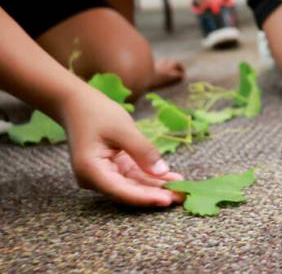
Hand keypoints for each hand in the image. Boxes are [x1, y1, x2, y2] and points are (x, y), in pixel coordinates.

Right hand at [61, 87, 182, 206]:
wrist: (77, 104)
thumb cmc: (97, 113)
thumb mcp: (123, 129)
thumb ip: (142, 151)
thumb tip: (162, 172)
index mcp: (91, 170)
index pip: (121, 191)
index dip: (146, 197)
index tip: (168, 200)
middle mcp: (93, 178)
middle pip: (128, 192)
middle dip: (155, 194)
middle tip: (182, 196)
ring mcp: (101, 174)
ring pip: (132, 185)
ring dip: (155, 187)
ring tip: (180, 188)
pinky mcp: (110, 168)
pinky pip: (131, 176)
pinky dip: (149, 177)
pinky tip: (169, 178)